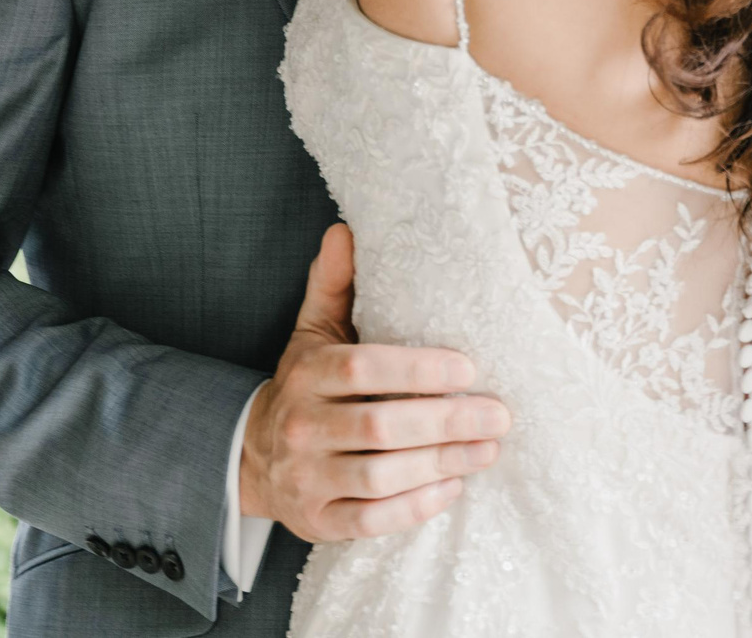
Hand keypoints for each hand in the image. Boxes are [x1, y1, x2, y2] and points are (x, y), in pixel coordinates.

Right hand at [238, 226, 507, 541]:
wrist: (251, 457)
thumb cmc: (304, 386)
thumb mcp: (313, 333)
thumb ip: (334, 285)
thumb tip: (345, 230)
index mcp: (306, 374)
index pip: (362, 368)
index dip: (418, 368)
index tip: (470, 368)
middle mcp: (301, 427)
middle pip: (379, 426)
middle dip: (447, 420)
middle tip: (499, 415)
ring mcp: (307, 478)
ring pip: (379, 476)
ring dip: (441, 463)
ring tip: (489, 449)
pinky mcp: (318, 521)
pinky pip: (371, 519)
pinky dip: (415, 506)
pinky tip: (453, 486)